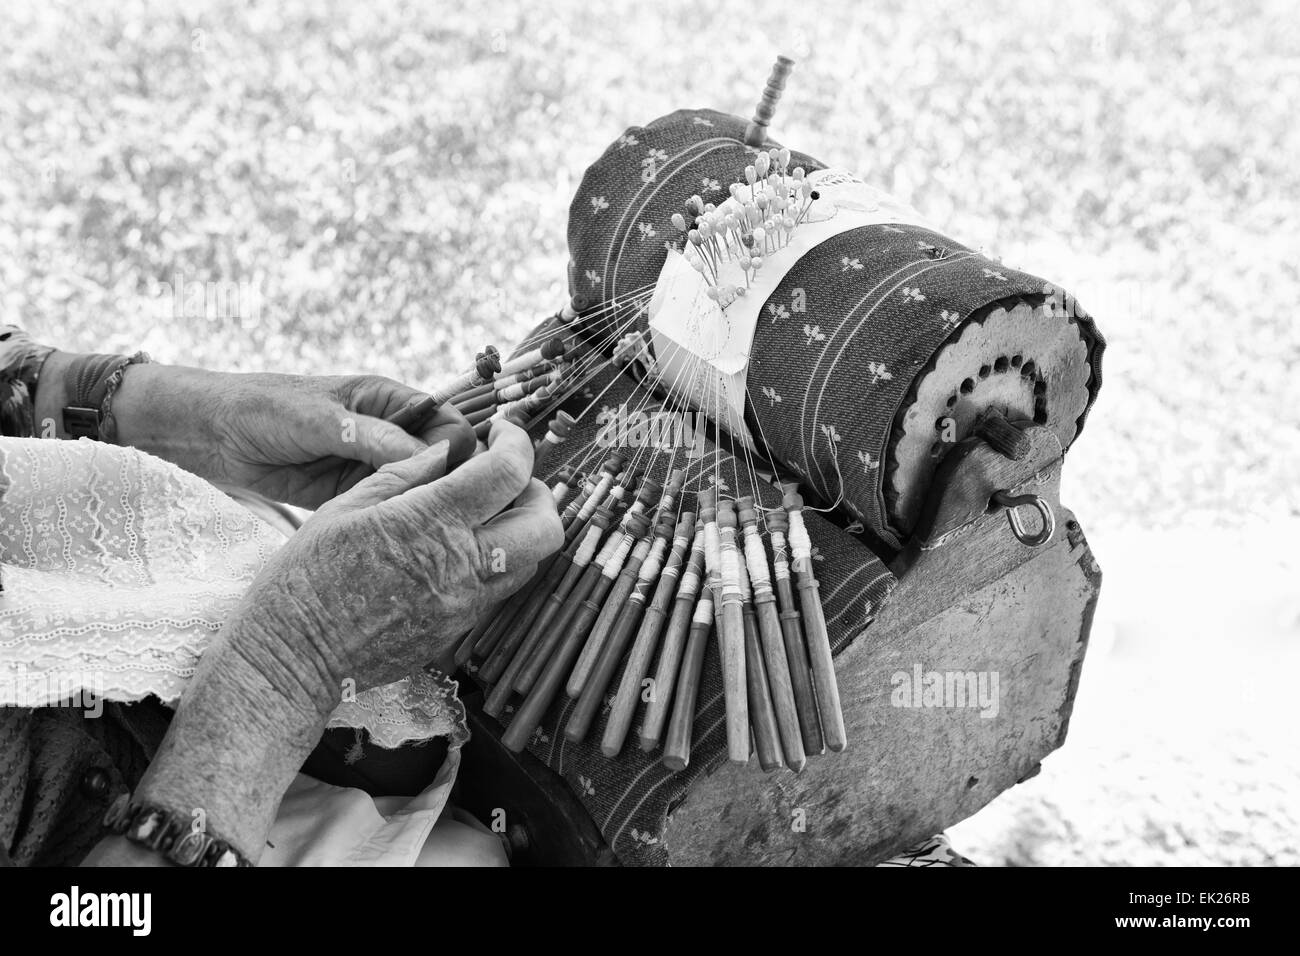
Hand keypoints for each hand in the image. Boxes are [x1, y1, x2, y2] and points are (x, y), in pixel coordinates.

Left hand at [110, 364, 476, 507]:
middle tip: (470, 521)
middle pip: (442, 462)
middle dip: (457, 487)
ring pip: (419, 490)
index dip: (467, 453)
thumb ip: (368, 436)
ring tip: (446, 542)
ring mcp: (372, 465)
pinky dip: (402, 525)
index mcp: (388, 399)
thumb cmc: (259, 409)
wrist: (206, 435)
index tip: (476, 484)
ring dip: (431, 510)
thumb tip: (424, 457)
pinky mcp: (353, 494)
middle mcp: (389, 432)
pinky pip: (390, 509)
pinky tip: (411, 548)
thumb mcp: (315, 420)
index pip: (448, 425)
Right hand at [223, 419, 562, 708]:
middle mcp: (462, 566)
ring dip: (521, 529)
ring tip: (484, 512)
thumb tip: (445, 450)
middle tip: (506, 477)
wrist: (293, 657)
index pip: (508, 472)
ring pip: (531, 561)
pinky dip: (495, 561)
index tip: (501, 433)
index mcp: (432, 522)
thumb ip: (405, 473)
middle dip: (537, 491)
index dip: (516, 442)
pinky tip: (458, 549)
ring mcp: (465, 605)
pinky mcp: (457, 631)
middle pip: (546, 526)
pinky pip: (499, 590)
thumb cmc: (305, 576)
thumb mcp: (346, 507)